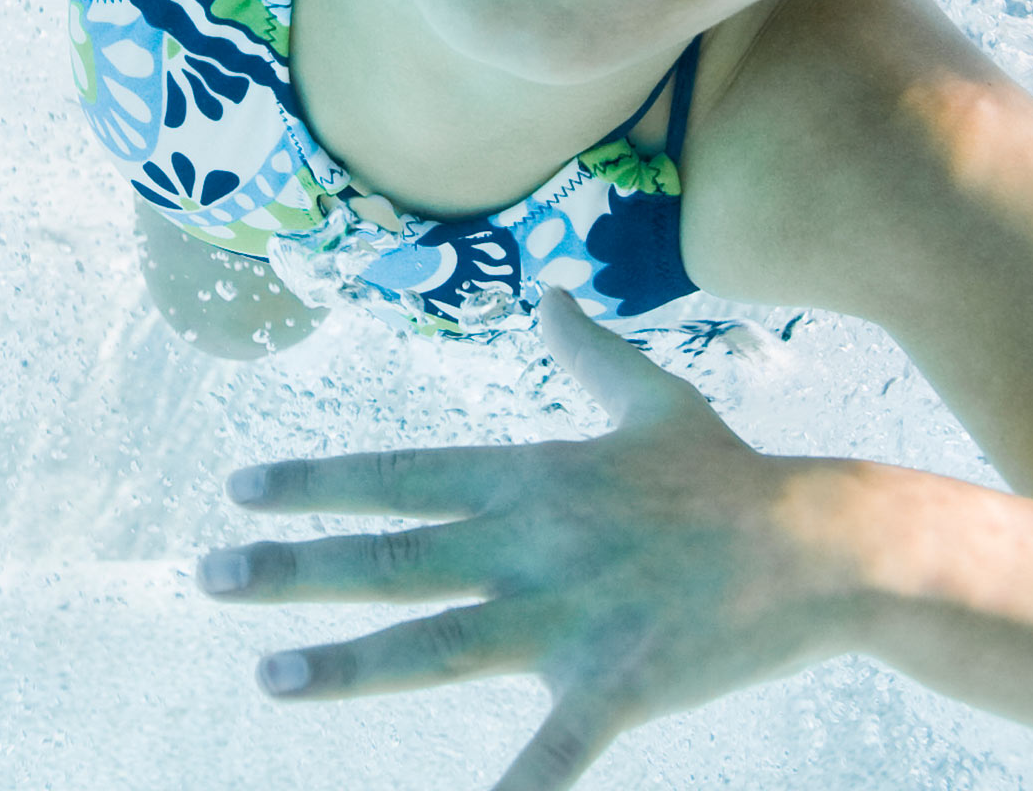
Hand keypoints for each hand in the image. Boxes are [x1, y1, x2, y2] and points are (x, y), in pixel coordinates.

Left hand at [198, 298, 890, 790]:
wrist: (822, 544)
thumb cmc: (731, 475)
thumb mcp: (652, 396)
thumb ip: (588, 350)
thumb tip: (554, 291)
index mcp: (532, 477)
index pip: (400, 478)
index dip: (317, 483)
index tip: (241, 489)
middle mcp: (532, 542)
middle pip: (394, 556)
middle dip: (296, 568)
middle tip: (209, 576)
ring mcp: (570, 615)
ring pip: (437, 643)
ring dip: (349, 664)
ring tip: (270, 674)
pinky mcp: (617, 682)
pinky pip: (552, 749)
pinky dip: (513, 790)